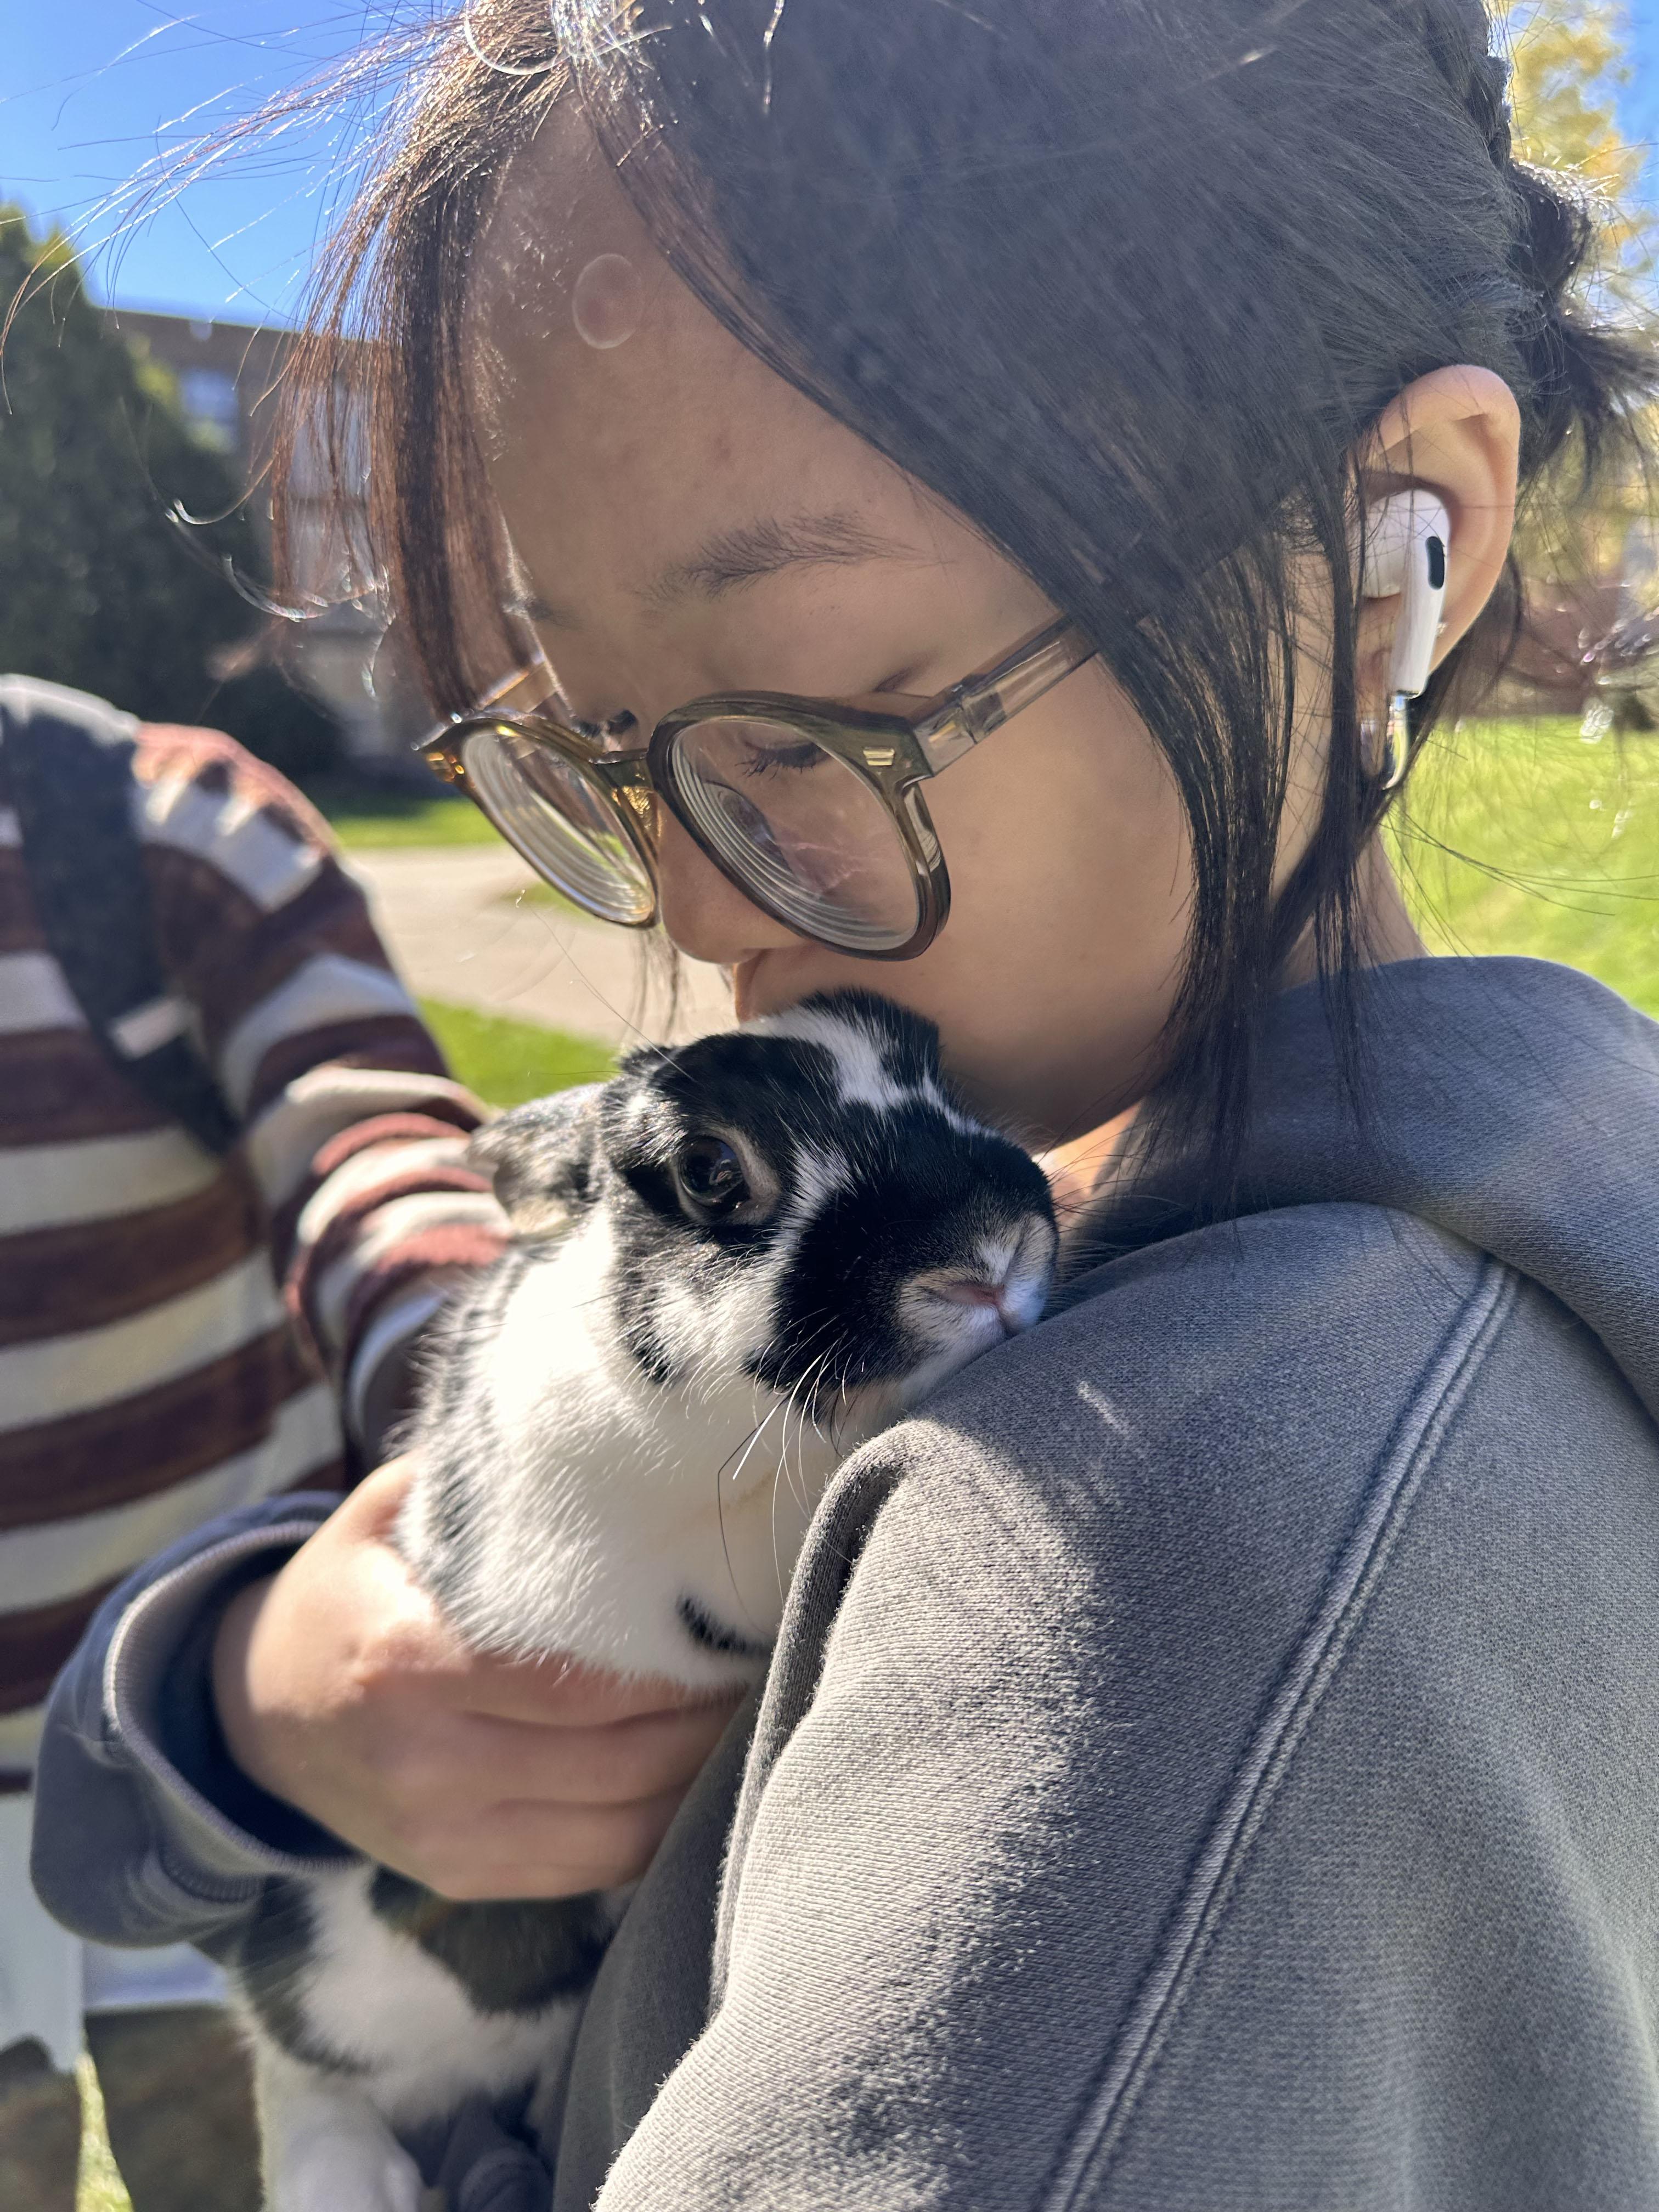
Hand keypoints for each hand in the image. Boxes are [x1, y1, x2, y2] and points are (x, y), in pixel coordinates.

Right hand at [211, 1461, 742, 1899]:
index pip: (580, 1679)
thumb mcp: (390, 1512)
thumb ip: (485, 1483)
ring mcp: (444, 1838)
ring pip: (623, 1825)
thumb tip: (609, 1432)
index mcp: (405, 1663)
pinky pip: (597, 1867)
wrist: (261, 1715)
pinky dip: (663, 1825)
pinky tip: (702, 1770)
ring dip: (702, 1775)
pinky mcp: (467, 1880)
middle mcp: (423, 1765)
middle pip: (618, 1756)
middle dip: (709, 1714)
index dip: (675, 1659)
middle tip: (769, 1658)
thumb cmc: (350, 1590)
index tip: (738, 1617)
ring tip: (753, 1709)